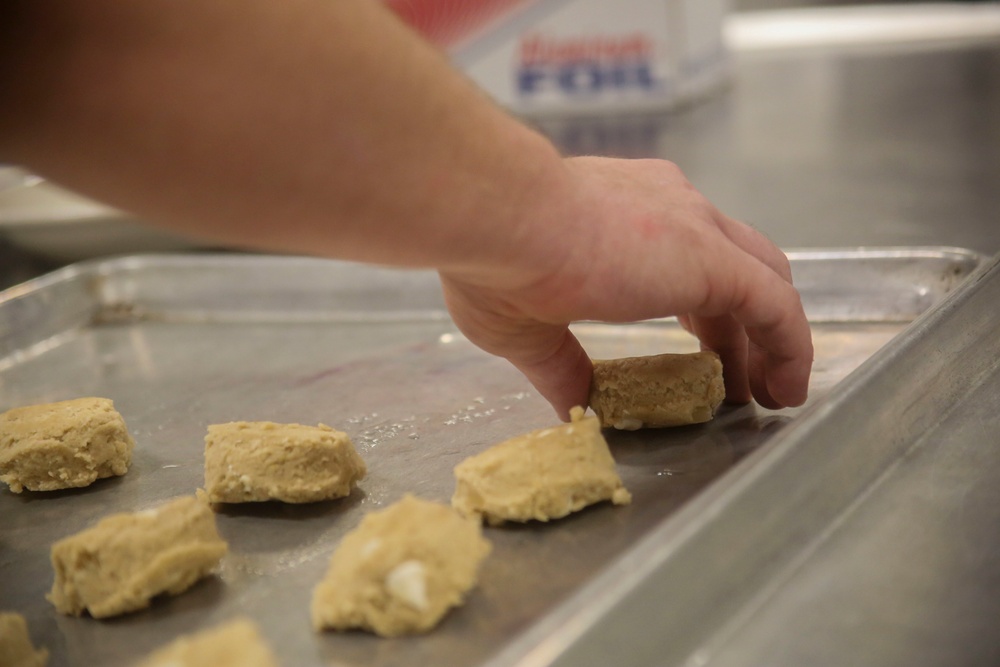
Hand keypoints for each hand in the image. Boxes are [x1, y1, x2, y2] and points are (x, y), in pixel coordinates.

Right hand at [439, 156, 813, 419]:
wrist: (499, 217)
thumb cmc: (494, 258)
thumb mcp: (526, 327)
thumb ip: (560, 365)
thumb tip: (573, 408)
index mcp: (625, 212)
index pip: (685, 257)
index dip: (700, 311)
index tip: (700, 356)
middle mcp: (669, 207)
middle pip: (733, 270)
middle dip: (738, 331)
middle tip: (735, 383)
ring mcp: (695, 228)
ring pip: (764, 283)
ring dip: (770, 341)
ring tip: (770, 393)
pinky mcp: (713, 259)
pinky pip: (777, 307)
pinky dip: (790, 348)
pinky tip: (787, 388)